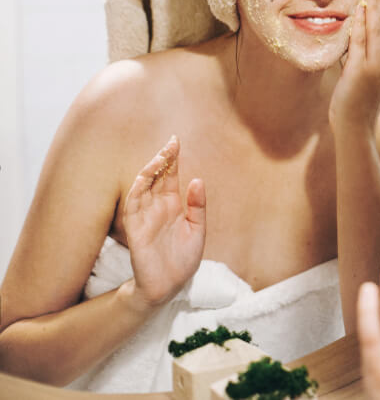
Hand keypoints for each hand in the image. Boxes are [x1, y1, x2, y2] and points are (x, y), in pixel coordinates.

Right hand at [122, 136, 205, 310]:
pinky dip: (138, 190)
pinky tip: (145, 177)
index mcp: (172, 206)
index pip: (170, 177)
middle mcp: (157, 208)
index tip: (176, 141)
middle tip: (171, 143)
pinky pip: (132, 206)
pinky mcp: (135, 230)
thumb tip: (198, 180)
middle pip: (157, 177)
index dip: (172, 159)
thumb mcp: (197, 230)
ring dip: (149, 171)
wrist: (169, 285)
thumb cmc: (182, 259)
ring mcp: (145, 217)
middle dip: (163, 159)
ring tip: (161, 156)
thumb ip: (198, 206)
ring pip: (143, 187)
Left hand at [331, 0, 379, 132]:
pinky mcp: (363, 70)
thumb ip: (357, 52)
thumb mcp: (359, 72)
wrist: (356, 126)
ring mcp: (377, 64)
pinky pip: (361, 42)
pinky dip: (361, 24)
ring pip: (376, 28)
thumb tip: (350, 33)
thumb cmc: (355, 101)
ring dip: (373, 4)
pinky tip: (359, 8)